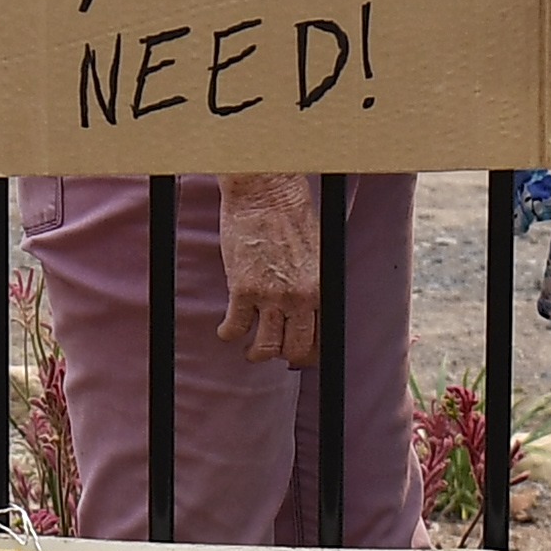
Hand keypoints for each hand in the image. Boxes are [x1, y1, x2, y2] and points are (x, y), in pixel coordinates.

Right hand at [215, 174, 322, 365]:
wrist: (265, 193)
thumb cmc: (291, 215)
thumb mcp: (316, 252)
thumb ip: (314, 283)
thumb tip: (309, 309)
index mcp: (322, 287)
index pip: (323, 336)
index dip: (312, 353)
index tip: (302, 356)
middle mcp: (300, 297)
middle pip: (295, 348)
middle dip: (284, 356)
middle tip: (275, 352)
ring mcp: (271, 295)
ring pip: (265, 347)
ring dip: (256, 354)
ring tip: (250, 351)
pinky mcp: (243, 289)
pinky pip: (235, 328)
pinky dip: (229, 333)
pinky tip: (227, 330)